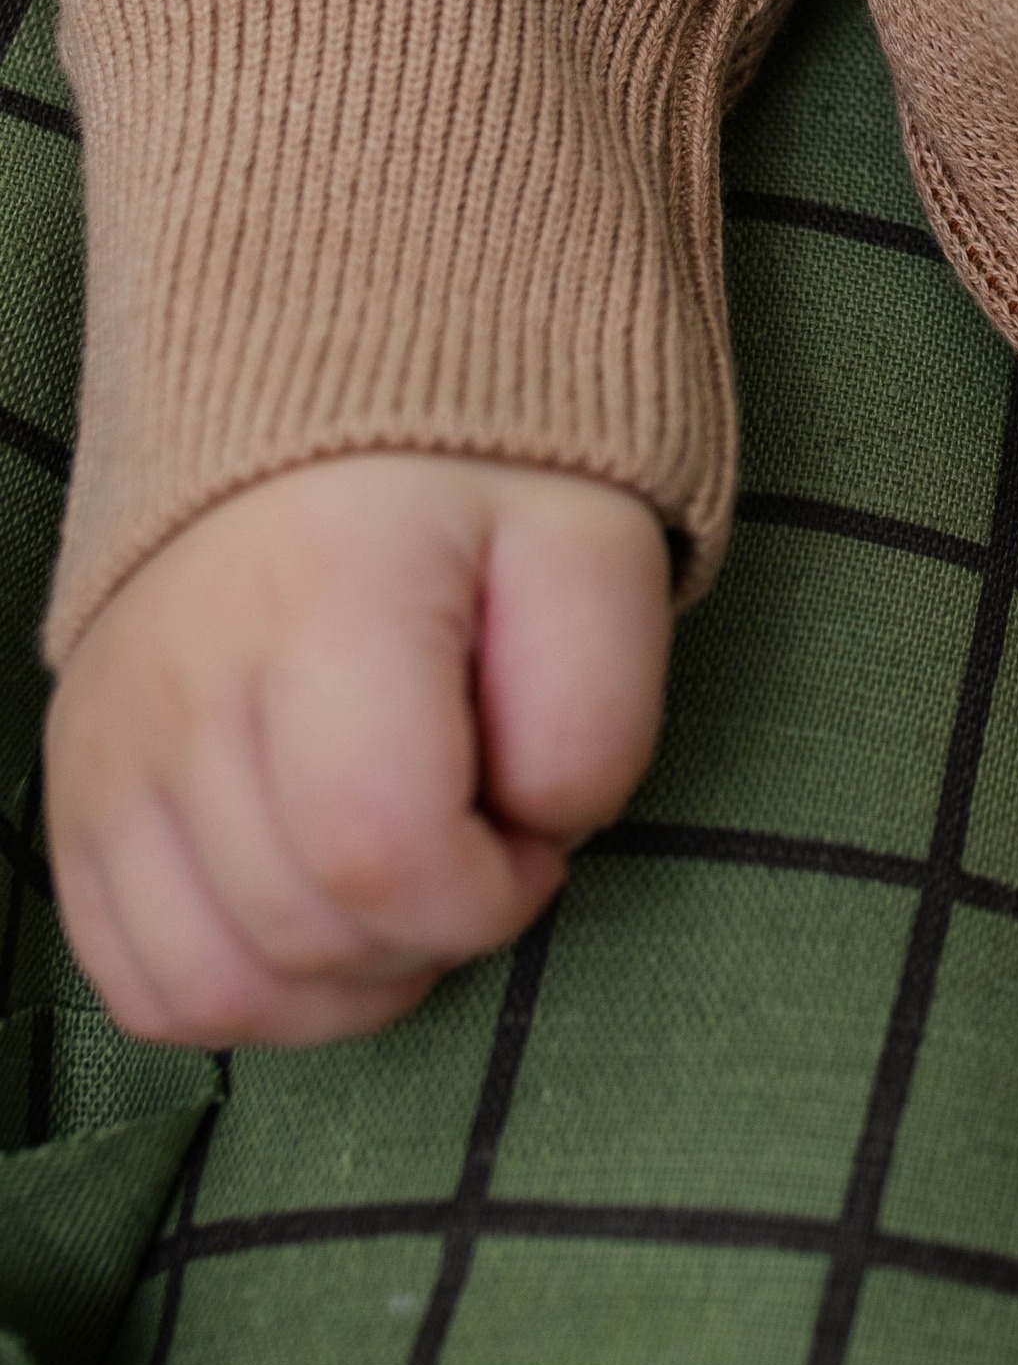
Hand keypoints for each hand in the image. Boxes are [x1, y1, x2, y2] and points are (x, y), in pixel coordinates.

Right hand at [46, 456, 671, 1047]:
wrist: (322, 376)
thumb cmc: (481, 476)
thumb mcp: (598, 548)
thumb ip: (597, 711)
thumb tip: (525, 838)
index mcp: (321, 599)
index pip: (382, 855)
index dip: (492, 892)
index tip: (535, 829)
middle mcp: (182, 679)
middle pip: (305, 936)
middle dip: (435, 932)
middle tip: (479, 836)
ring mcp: (108, 741)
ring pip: (215, 988)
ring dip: (344, 982)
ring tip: (404, 878)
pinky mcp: (73, 784)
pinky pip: (137, 979)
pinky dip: (245, 986)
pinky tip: (320, 910)